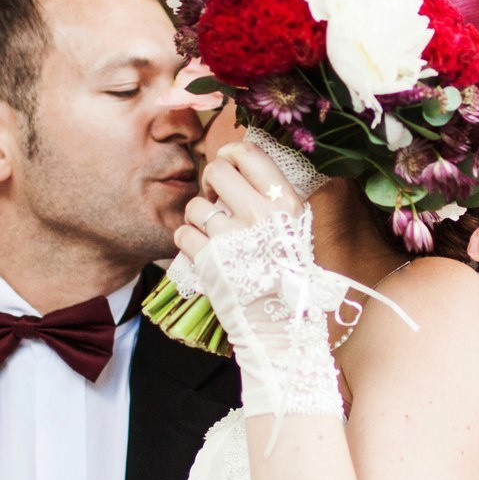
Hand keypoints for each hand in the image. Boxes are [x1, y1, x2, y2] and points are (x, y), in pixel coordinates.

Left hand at [172, 142, 339, 419]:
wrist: (283, 326)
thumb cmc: (289, 277)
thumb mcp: (295, 230)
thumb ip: (272, 199)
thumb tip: (241, 162)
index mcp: (286, 203)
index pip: (250, 153)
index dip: (231, 153)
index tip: (228, 166)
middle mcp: (262, 215)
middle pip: (217, 169)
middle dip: (210, 181)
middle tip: (215, 199)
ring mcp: (234, 237)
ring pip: (195, 204)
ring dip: (196, 216)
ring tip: (210, 232)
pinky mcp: (210, 260)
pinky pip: (182, 233)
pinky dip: (185, 242)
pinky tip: (200, 252)